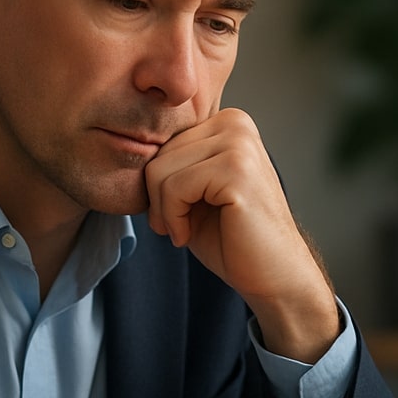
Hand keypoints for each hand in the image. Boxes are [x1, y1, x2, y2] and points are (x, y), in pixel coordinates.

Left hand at [144, 109, 339, 361]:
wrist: (273, 275)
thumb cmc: (231, 237)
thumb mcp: (192, 192)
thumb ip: (170, 164)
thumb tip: (124, 145)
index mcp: (226, 122)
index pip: (160, 142)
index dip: (157, 185)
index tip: (174, 214)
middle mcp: (235, 122)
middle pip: (156, 153)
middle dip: (157, 198)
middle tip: (176, 227)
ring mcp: (239, 143)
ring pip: (159, 170)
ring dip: (163, 211)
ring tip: (184, 231)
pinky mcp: (236, 169)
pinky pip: (174, 187)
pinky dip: (173, 218)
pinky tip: (188, 235)